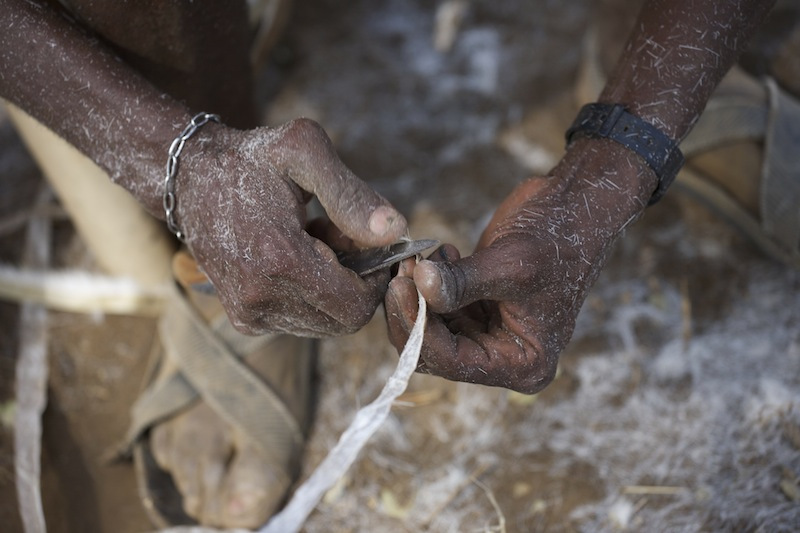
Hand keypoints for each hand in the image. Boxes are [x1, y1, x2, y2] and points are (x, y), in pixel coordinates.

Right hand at [178, 118, 406, 335]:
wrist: (190, 177)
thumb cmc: (251, 158)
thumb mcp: (303, 152)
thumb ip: (352, 194)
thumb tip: (396, 233)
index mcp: (277, 260)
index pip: (356, 304)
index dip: (377, 278)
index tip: (372, 243)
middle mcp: (260, 298)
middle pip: (344, 320)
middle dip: (357, 281)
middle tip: (342, 236)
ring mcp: (249, 314)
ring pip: (325, 322)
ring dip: (335, 287)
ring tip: (316, 240)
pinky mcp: (245, 319)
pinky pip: (302, 320)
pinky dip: (312, 293)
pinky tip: (298, 255)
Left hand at [385, 139, 655, 393]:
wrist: (574, 207)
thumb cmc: (556, 238)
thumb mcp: (509, 263)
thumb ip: (461, 282)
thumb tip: (419, 285)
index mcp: (522, 364)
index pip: (453, 362)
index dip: (419, 329)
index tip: (400, 287)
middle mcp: (504, 357)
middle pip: (435, 351)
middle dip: (413, 311)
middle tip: (402, 269)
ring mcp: (488, 334)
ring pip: (431, 328)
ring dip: (418, 292)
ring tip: (421, 255)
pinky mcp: (477, 309)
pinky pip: (439, 307)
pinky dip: (430, 281)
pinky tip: (443, 252)